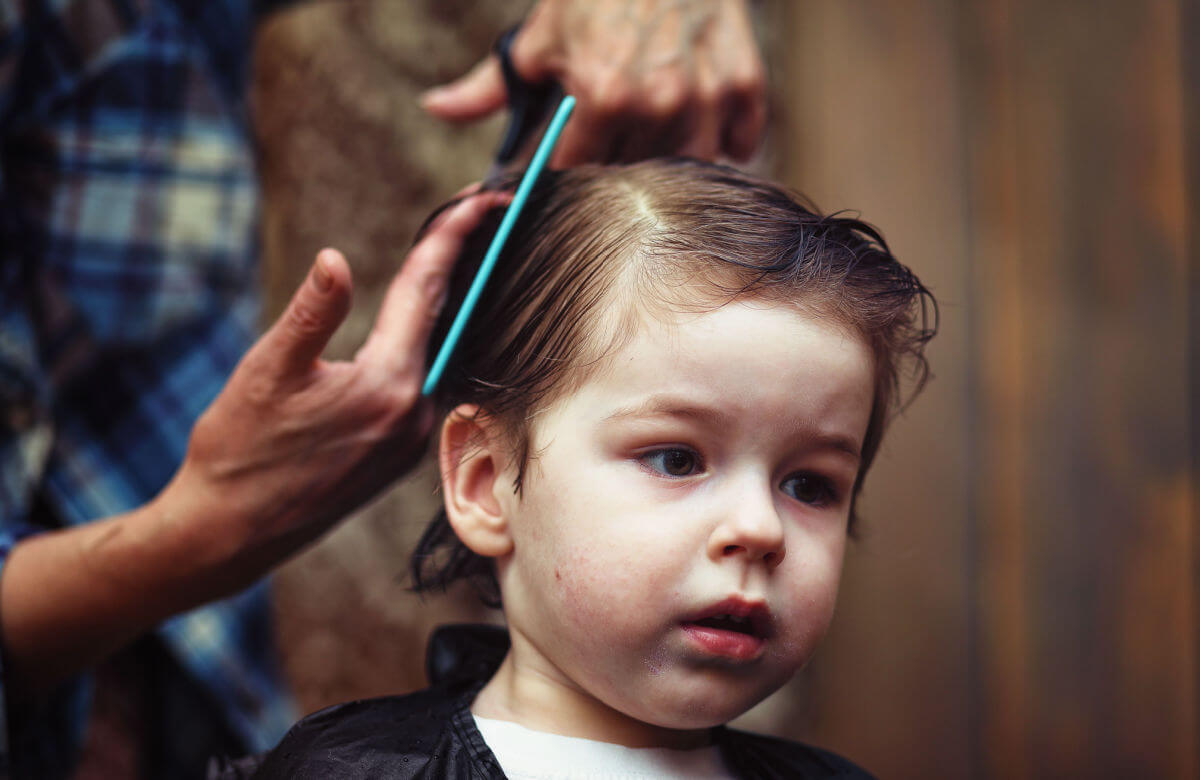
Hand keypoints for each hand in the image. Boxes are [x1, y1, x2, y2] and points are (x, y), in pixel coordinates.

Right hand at [170, 191, 511, 571]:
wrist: (230, 533)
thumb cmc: (239, 452)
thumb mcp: (267, 372)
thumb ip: (311, 314)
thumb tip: (336, 261)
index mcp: (389, 386)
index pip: (429, 292)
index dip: (454, 236)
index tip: (484, 196)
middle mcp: (415, 413)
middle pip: (443, 318)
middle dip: (462, 261)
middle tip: (483, 211)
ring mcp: (411, 439)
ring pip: (432, 352)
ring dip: (441, 303)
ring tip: (455, 253)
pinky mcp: (400, 454)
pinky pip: (420, 383)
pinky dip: (422, 345)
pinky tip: (419, 322)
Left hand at [421, 0, 765, 164]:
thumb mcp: (537, 37)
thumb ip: (490, 86)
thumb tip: (435, 108)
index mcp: (600, 98)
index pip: (578, 173)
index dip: (569, 170)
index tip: (570, 156)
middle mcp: (655, 105)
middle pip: (633, 175)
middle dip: (618, 161)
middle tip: (612, 134)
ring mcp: (706, 98)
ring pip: (688, 167)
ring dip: (671, 157)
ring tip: (654, 130)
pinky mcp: (745, 87)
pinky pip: (739, 146)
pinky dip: (724, 141)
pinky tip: (698, 119)